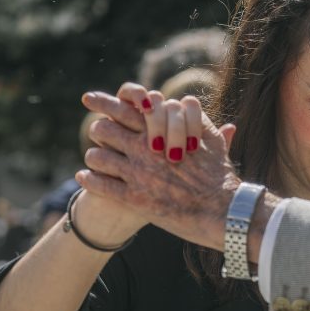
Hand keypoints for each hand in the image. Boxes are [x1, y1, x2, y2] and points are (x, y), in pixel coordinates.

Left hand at [78, 84, 240, 249]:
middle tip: (98, 132)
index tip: (90, 99)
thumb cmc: (221, 177)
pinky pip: (99, 184)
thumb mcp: (213, 142)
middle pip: (104, 129)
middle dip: (99, 129)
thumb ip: (199, 120)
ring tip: (95, 159)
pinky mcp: (134, 199)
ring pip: (97, 156)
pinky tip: (86, 178)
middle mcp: (145, 149)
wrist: (224, 211)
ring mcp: (137, 174)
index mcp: (161, 132)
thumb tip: (190, 105)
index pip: (124, 108)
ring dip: (94, 156)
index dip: (105, 102)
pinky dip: (89, 179)